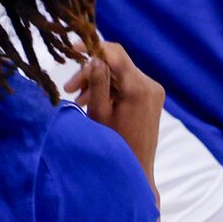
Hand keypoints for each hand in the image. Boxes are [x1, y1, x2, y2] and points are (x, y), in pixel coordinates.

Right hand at [66, 39, 164, 184]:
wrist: (137, 174)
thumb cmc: (114, 147)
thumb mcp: (100, 114)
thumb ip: (97, 82)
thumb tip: (93, 57)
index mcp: (138, 87)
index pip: (115, 53)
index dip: (93, 47)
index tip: (72, 50)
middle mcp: (150, 85)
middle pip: (116, 65)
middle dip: (91, 73)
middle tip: (69, 89)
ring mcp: (153, 92)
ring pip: (120, 75)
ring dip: (99, 82)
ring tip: (79, 100)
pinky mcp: (152, 99)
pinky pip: (128, 85)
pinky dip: (111, 90)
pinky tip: (94, 102)